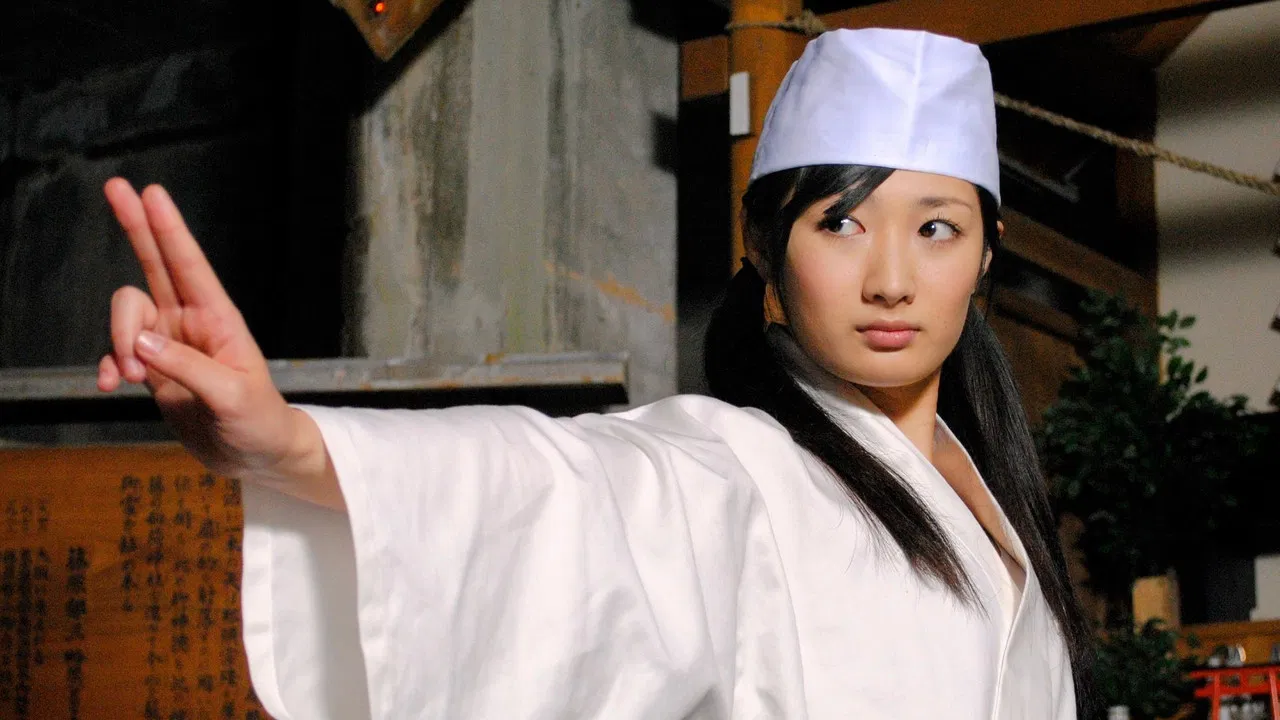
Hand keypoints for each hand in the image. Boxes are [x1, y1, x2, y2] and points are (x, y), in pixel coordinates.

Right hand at [98, 179, 322, 488]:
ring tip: (130, 377)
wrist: (254, 456)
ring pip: (127, 315)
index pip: (190, 266)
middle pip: (156, 264)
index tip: (153, 193)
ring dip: (118, 339)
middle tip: (115, 185)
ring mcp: (170, 344)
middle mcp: (192, 323)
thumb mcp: (232, 396)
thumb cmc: (259, 421)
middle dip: (136, 227)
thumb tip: (140, 343)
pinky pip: (117, 353)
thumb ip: (187, 368)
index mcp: (220, 319)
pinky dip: (108, 365)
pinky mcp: (154, 370)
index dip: (170, 229)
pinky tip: (111, 385)